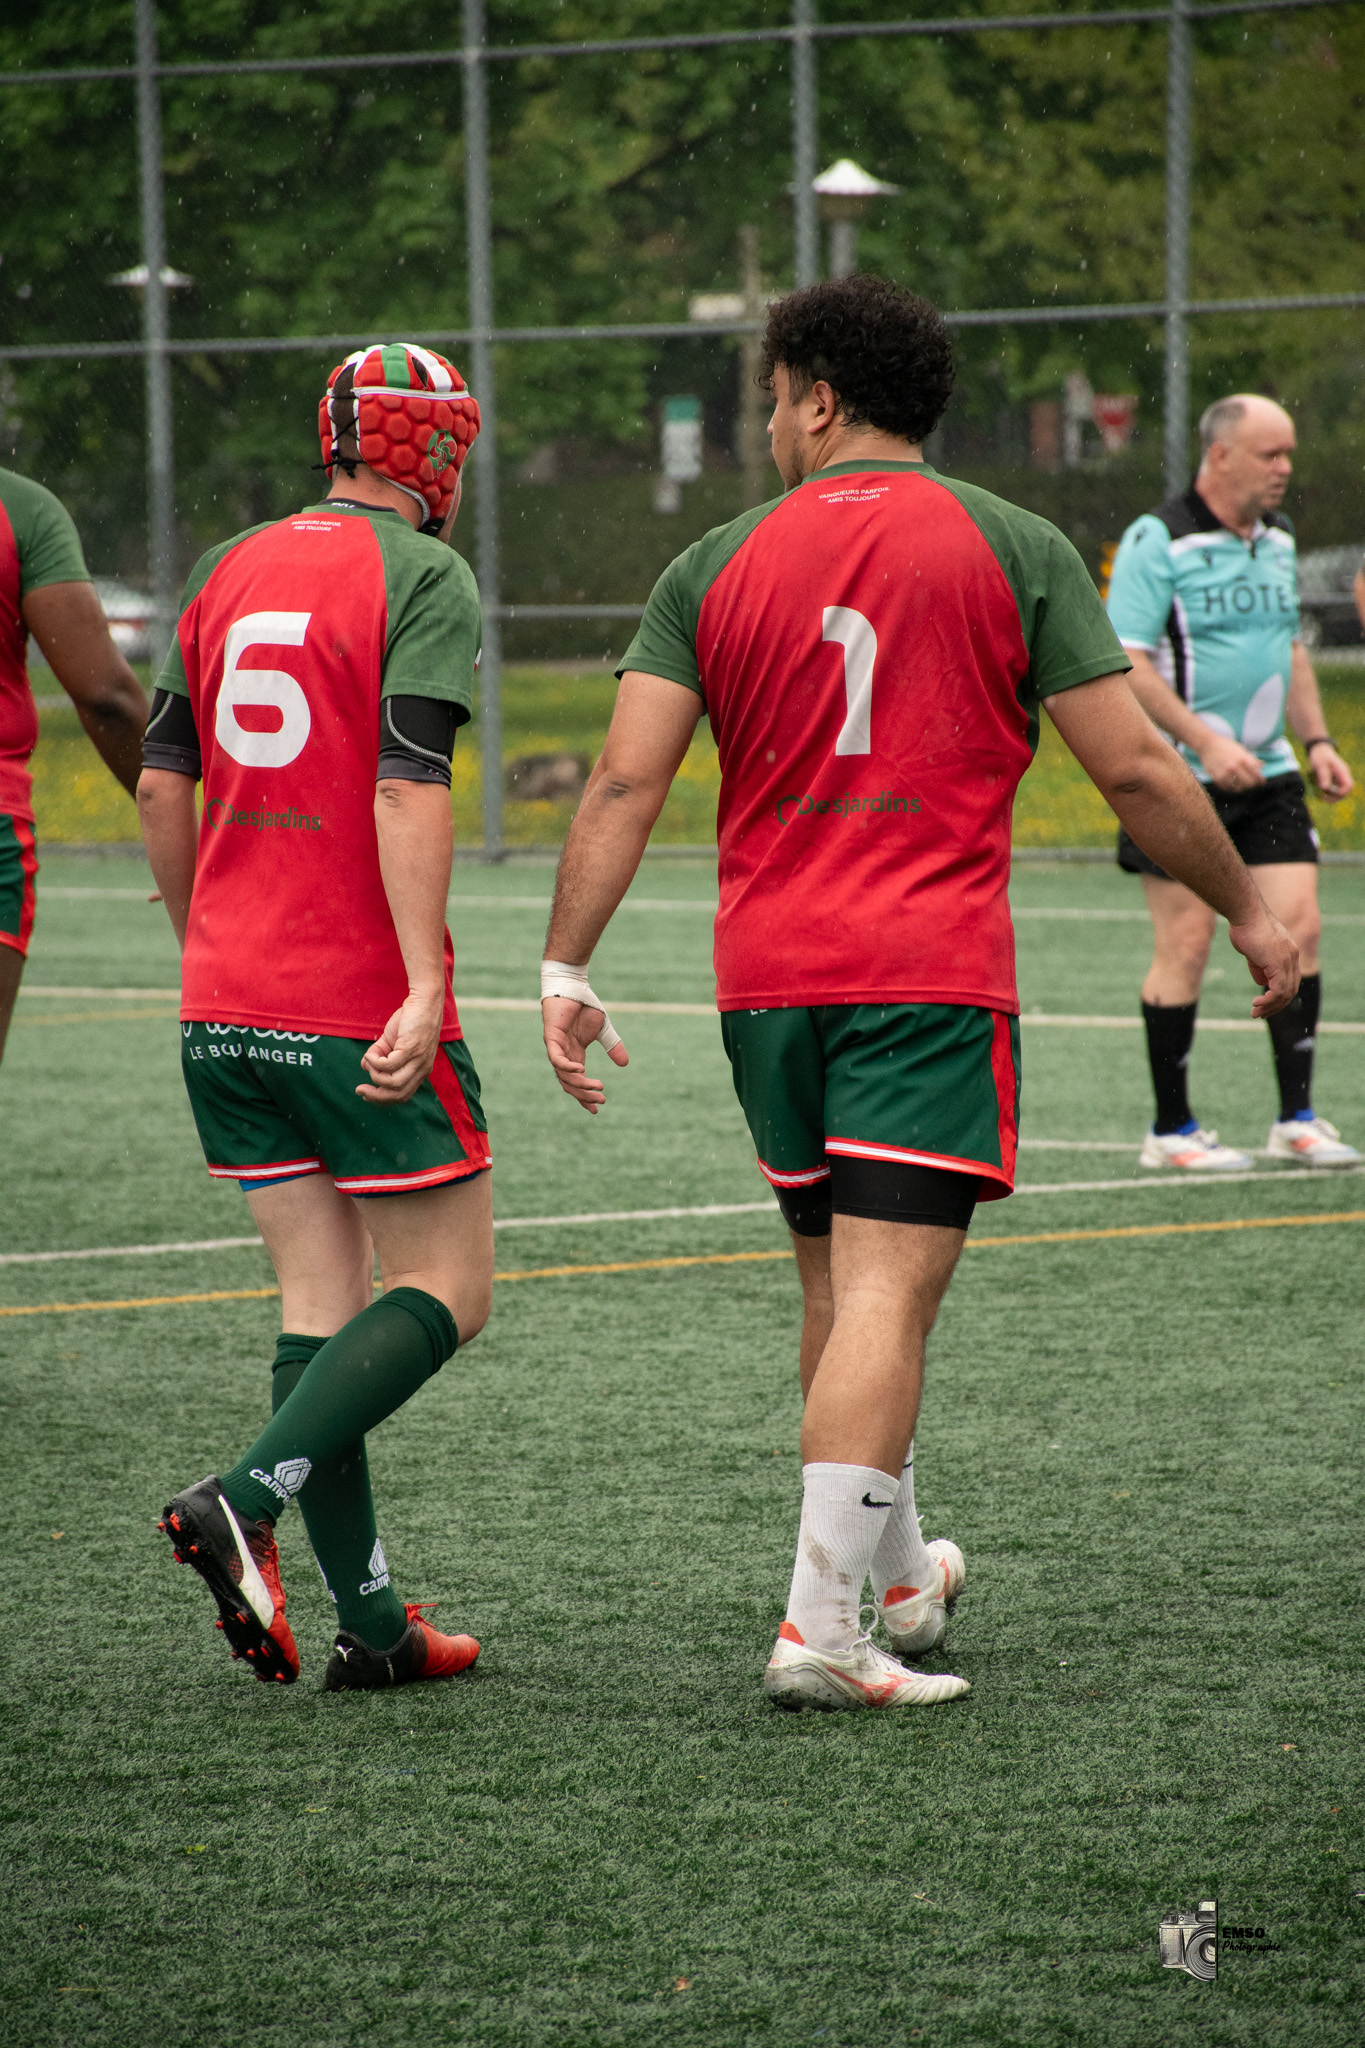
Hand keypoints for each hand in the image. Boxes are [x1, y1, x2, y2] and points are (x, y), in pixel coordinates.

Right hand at [357, 987, 443, 1103]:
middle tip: (360, 1090)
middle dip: (376, 1096)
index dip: (383, 1099)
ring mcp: (418, 1060)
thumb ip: (379, 1054)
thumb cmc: (410, 1019)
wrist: (423, 1001)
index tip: (365, 1093)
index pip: (403, 1095)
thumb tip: (364, 1066)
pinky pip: (389, 1065)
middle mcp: (422, 1069)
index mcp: (420, 1071)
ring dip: (375, 1075)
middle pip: (398, 1095)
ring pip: (394, 1083)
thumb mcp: (392, 1041)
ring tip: (368, 1061)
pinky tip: (370, 1053)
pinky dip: (375, 1062)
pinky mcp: (411, 1049)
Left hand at [542, 995, 628, 1113]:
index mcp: (574, 1055)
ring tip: (596, 1087)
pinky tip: (580, 1071)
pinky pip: (556, 1059)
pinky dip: (567, 1067)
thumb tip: (625, 1064)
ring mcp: (556, 1047)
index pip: (576, 1082)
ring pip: (563, 1075)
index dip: (585, 1096)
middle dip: (584, 1095)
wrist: (573, 986)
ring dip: (580, 1083)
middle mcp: (563, 1055)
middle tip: (600, 1101)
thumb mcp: (603, 1030)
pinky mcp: (551, 1037)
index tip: (596, 1109)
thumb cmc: (585, 1006)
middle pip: (569, 1083)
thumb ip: (612, 1046)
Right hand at [1197, 731, 1265, 791]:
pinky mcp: (1217, 778)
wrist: (1208, 745)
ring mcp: (1225, 773)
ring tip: (1242, 784)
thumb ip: (1251, 759)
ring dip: (1242, 787)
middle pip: (1249, 783)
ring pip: (1239, 788)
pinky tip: (1233, 784)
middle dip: (1252, 785)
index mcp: (1243, 758)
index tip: (1262, 782)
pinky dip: (1232, 788)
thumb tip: (1262, 766)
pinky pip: (1228, 788)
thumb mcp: (1241, 749)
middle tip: (1252, 785)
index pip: (1256, 774)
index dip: (1260, 780)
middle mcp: (1235, 767)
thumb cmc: (1226, 746)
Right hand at [1226, 906, 1299, 1018]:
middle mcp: (1293, 957)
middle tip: (1260, 1014)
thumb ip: (1260, 966)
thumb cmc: (1245, 927)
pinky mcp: (1278, 964)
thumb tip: (1262, 981)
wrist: (1245, 913)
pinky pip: (1278, 990)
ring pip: (1285, 993)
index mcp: (1289, 953)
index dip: (1279, 996)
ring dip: (1270, 1006)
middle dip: (1276, 1005)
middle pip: (1291, 990)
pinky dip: (1269, 1001)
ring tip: (1256, 1012)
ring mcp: (1287, 960)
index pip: (1290, 980)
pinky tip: (1257, 1003)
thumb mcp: (1253, 951)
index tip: (1264, 1004)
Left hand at [1308, 743, 1352, 801]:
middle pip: (1346, 791)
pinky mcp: (1336, 780)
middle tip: (1323, 798)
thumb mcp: (1320, 765)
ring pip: (1341, 792)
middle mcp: (1344, 775)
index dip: (1341, 793)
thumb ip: (1323, 775)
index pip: (1348, 786)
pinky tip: (1320, 792)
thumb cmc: (1320, 756)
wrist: (1320, 750)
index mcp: (1342, 771)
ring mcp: (1340, 778)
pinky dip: (1329, 793)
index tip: (1328, 794)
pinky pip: (1335, 790)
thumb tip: (1325, 788)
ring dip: (1332, 797)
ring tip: (1320, 796)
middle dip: (1336, 797)